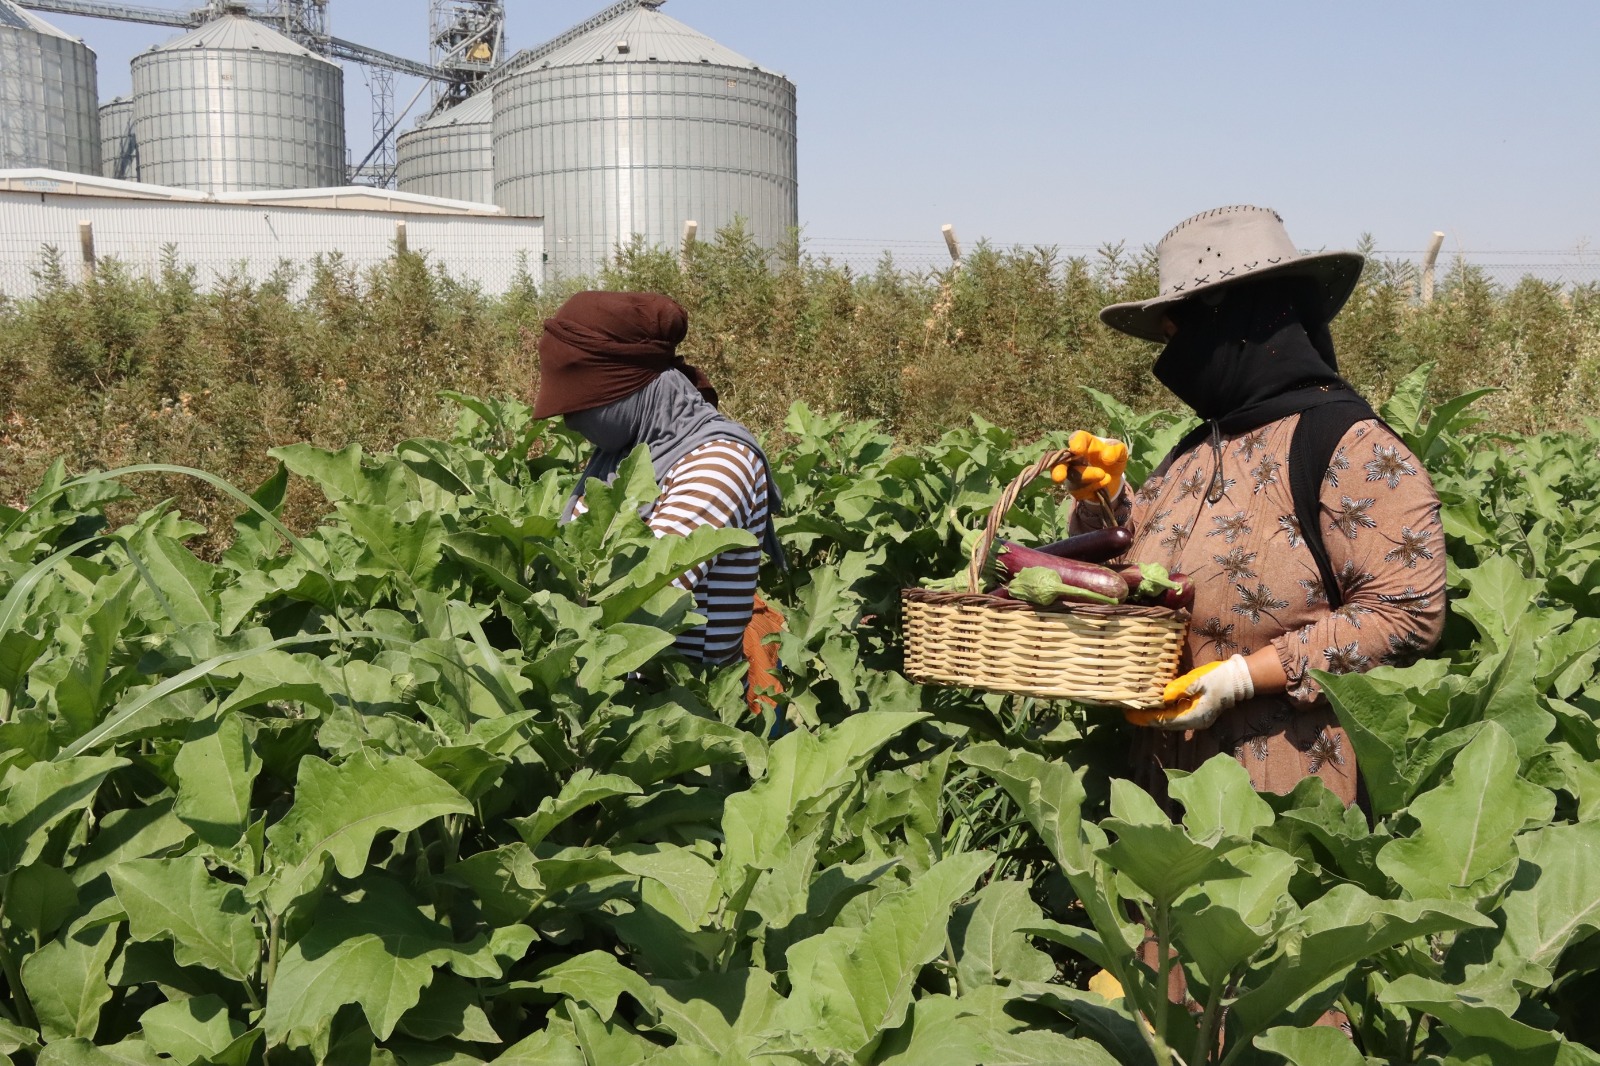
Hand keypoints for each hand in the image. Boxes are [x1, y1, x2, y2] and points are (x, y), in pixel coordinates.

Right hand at [1052, 431, 1128, 501]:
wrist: (1113, 476)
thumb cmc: (1112, 457)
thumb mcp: (1120, 452)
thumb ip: (1116, 450)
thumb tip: (1107, 457)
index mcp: (1085, 443)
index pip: (1077, 438)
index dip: (1075, 443)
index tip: (1077, 450)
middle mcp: (1073, 457)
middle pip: (1061, 463)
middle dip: (1058, 470)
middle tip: (1059, 477)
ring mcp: (1072, 474)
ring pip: (1073, 478)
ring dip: (1088, 477)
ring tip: (1106, 476)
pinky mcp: (1076, 489)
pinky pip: (1081, 491)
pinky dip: (1095, 487)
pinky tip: (1105, 482)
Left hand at [1124, 655, 1254, 730]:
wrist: (1239, 679)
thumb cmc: (1220, 678)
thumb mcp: (1199, 680)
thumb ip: (1180, 689)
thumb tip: (1163, 696)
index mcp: (1195, 716)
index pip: (1165, 721)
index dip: (1147, 718)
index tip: (1130, 715)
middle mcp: (1195, 722)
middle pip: (1166, 723)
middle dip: (1148, 718)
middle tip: (1128, 713)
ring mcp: (1197, 719)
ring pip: (1171, 720)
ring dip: (1155, 715)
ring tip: (1137, 709)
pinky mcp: (1198, 712)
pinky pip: (1177, 715)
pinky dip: (1164, 711)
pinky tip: (1154, 705)